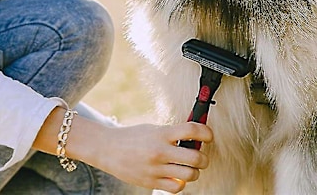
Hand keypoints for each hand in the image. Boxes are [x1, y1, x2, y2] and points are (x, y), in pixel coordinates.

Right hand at [69, 118, 212, 192]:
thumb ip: (171, 133)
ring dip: (194, 171)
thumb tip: (194, 136)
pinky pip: (177, 187)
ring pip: (190, 175)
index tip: (208, 135)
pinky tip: (176, 176)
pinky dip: (181, 183)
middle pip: (196, 158)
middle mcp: (160, 151)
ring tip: (189, 167)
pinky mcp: (152, 182)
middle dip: (203, 158)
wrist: (108, 149)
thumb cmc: (132, 137)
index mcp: (161, 133)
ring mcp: (156, 168)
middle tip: (200, 156)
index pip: (192, 130)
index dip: (206, 132)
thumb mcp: (152, 129)